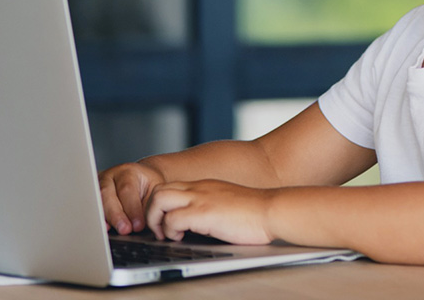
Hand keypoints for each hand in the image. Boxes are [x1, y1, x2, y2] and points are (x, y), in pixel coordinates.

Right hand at [99, 161, 165, 234]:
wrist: (143, 179)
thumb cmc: (149, 186)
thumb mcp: (154, 192)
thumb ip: (148, 206)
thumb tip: (143, 225)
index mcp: (128, 172)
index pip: (127, 189)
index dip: (132, 209)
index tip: (138, 225)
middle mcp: (111, 177)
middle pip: (107, 194)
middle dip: (115, 215)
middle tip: (125, 229)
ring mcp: (99, 185)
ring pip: (98, 200)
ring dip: (106, 218)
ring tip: (113, 230)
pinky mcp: (95, 195)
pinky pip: (93, 207)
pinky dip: (99, 218)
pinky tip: (104, 227)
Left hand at [145, 179, 275, 245]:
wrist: (272, 210)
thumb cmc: (255, 212)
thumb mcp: (227, 203)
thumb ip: (211, 206)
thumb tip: (200, 223)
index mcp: (204, 186)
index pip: (170, 187)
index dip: (161, 206)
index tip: (165, 222)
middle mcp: (199, 189)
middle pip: (158, 190)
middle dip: (151, 212)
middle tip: (161, 229)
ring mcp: (200, 199)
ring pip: (158, 199)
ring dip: (155, 219)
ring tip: (166, 233)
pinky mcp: (203, 213)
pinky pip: (172, 219)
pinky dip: (170, 230)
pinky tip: (181, 238)